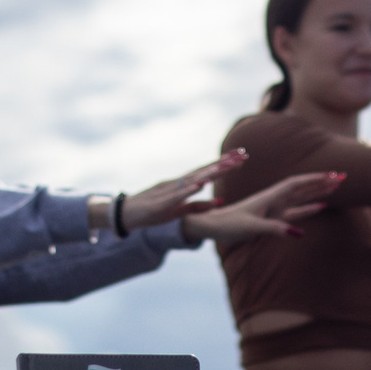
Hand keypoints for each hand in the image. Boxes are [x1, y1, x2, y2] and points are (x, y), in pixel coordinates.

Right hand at [119, 150, 248, 229]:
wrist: (126, 214)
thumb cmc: (154, 212)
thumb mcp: (180, 210)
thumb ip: (200, 206)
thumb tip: (221, 201)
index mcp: (184, 184)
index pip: (208, 171)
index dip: (225, 163)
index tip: (243, 155)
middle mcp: (178, 183)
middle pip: (204, 170)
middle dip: (224, 163)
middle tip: (243, 155)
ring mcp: (169, 191)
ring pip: (193, 179)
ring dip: (209, 172)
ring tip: (226, 166)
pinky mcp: (161, 203)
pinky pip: (176, 195)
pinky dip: (188, 189)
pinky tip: (199, 184)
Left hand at [179, 171, 342, 244]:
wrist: (212, 226)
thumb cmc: (228, 225)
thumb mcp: (251, 227)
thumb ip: (275, 229)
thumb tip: (298, 233)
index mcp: (269, 197)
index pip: (297, 184)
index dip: (315, 178)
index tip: (333, 175)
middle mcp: (273, 199)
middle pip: (303, 187)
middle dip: (322, 181)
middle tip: (343, 176)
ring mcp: (274, 208)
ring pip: (301, 197)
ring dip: (318, 192)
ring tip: (337, 186)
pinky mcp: (272, 218)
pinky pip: (295, 211)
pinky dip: (308, 208)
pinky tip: (320, 207)